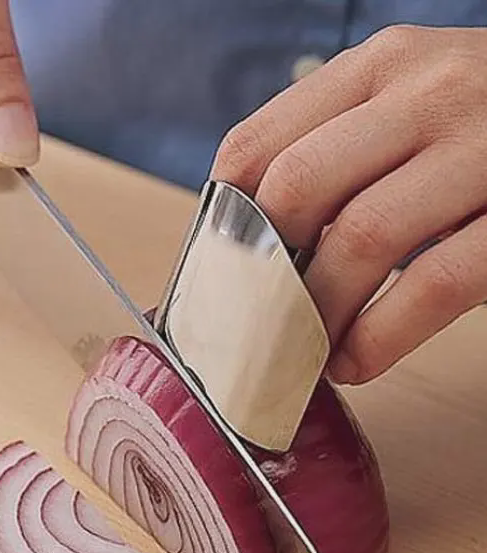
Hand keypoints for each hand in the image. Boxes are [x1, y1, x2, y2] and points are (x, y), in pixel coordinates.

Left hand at [211, 25, 486, 384]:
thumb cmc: (481, 126)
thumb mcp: (407, 104)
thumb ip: (339, 149)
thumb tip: (260, 240)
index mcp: (378, 67)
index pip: (256, 143)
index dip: (221, 220)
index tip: (217, 272)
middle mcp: (425, 93)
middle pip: (297, 189)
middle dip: (265, 271)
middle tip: (257, 320)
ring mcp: (480, 150)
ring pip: (361, 239)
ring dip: (318, 313)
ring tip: (306, 350)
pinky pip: (434, 285)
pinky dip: (380, 336)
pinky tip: (357, 361)